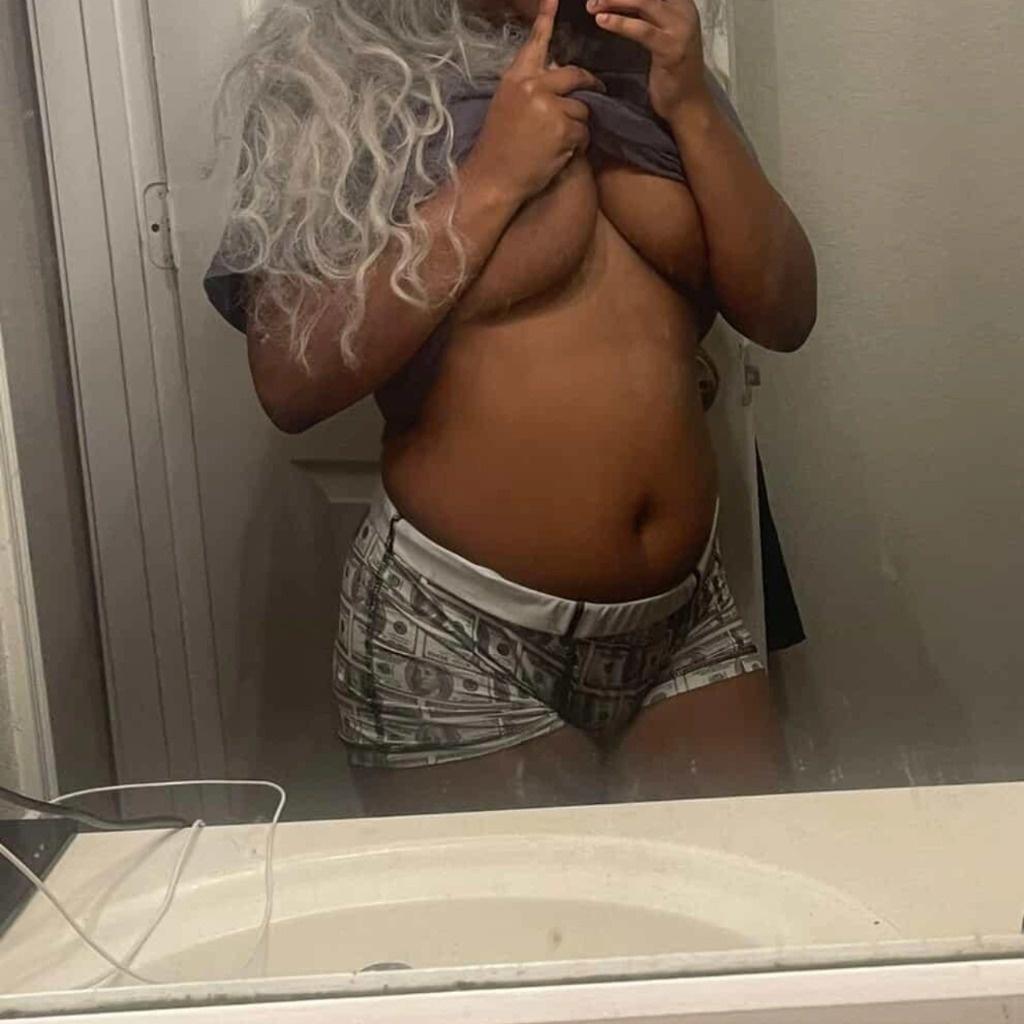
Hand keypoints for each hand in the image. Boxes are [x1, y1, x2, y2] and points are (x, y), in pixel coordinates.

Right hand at [469, 0, 606, 203]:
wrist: (494, 179)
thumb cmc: (498, 147)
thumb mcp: (507, 107)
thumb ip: (529, 90)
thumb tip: (555, 79)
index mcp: (516, 78)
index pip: (535, 43)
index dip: (546, 20)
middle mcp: (533, 87)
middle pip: (575, 75)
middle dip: (590, 85)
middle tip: (598, 91)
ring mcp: (550, 108)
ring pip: (582, 109)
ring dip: (578, 125)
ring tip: (558, 142)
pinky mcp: (564, 130)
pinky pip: (584, 132)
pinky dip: (578, 144)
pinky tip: (561, 154)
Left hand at [585, 0, 710, 120]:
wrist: (688, 102)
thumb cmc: (670, 70)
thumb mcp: (660, 33)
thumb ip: (646, 16)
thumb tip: (616, 3)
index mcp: (681, 3)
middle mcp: (684, 10)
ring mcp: (680, 29)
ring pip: (644, 3)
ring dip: (614, 1)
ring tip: (592, 6)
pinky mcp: (671, 49)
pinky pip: (643, 31)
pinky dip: (621, 23)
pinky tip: (602, 21)